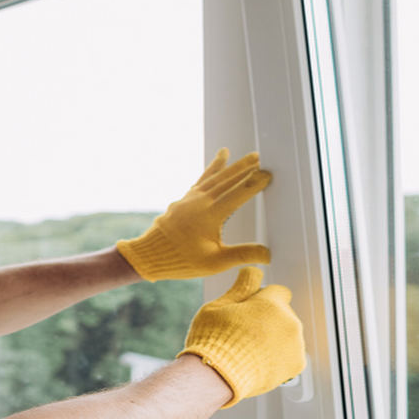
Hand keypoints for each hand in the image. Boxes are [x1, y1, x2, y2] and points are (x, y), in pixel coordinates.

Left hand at [116, 148, 271, 280]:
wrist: (150, 255)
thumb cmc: (182, 260)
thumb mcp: (215, 262)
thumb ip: (242, 255)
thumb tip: (268, 255)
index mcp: (210, 215)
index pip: (238, 195)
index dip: (253, 184)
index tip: (268, 175)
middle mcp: (200, 202)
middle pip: (227, 180)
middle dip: (244, 168)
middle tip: (260, 158)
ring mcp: (190, 199)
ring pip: (215, 177)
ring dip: (232, 166)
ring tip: (247, 156)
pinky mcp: (184, 199)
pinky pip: (202, 179)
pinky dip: (213, 169)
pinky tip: (220, 159)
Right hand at [179, 266, 304, 406]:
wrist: (215, 377)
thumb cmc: (212, 341)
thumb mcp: (218, 306)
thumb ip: (241, 287)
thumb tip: (253, 271)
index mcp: (271, 304)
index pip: (278, 291)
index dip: (262, 298)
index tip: (249, 310)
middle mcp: (289, 322)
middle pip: (283, 313)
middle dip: (268, 318)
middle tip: (245, 332)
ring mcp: (295, 345)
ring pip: (287, 333)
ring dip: (275, 337)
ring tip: (249, 349)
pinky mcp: (296, 364)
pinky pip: (291, 353)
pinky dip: (279, 356)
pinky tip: (259, 360)